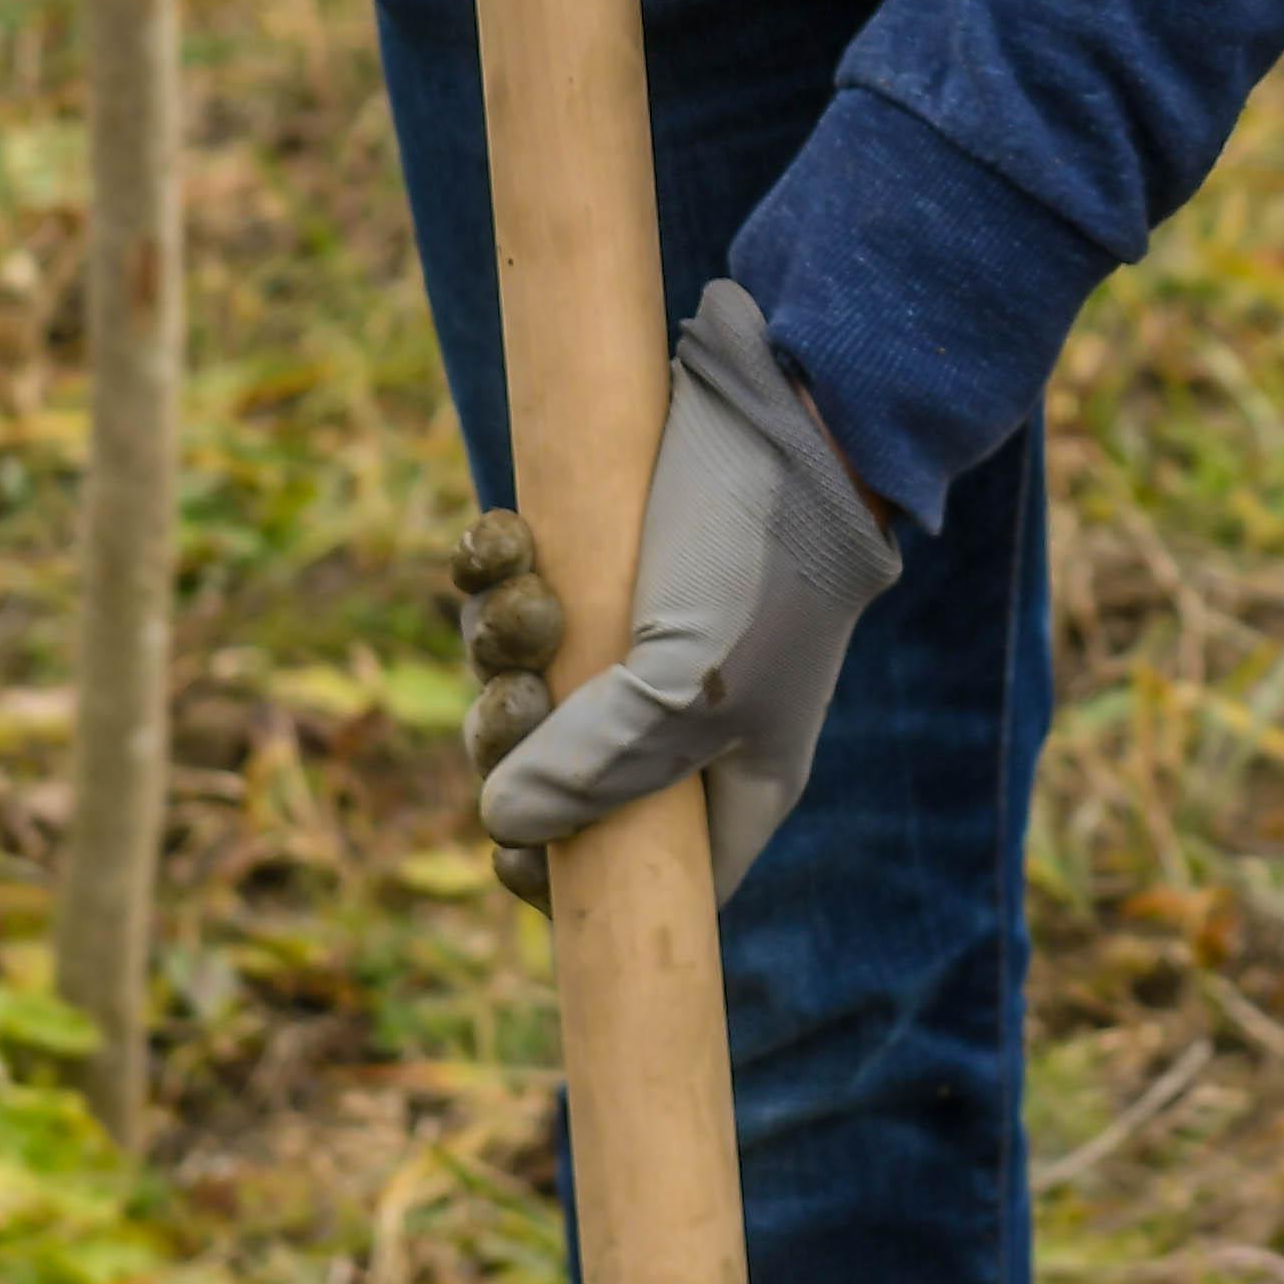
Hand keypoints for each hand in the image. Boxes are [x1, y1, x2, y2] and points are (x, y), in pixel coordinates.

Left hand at [471, 286, 903, 903]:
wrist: (790, 402)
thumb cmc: (762, 564)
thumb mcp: (686, 691)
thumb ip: (595, 772)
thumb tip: (502, 825)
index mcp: (727, 777)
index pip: (643, 874)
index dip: (568, 880)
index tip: (511, 855)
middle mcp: (676, 714)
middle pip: (553, 771)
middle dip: (515, 736)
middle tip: (522, 693)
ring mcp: (631, 629)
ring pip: (523, 671)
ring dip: (500, 637)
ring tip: (531, 592)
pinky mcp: (595, 548)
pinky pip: (511, 582)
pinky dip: (492, 564)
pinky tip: (505, 530)